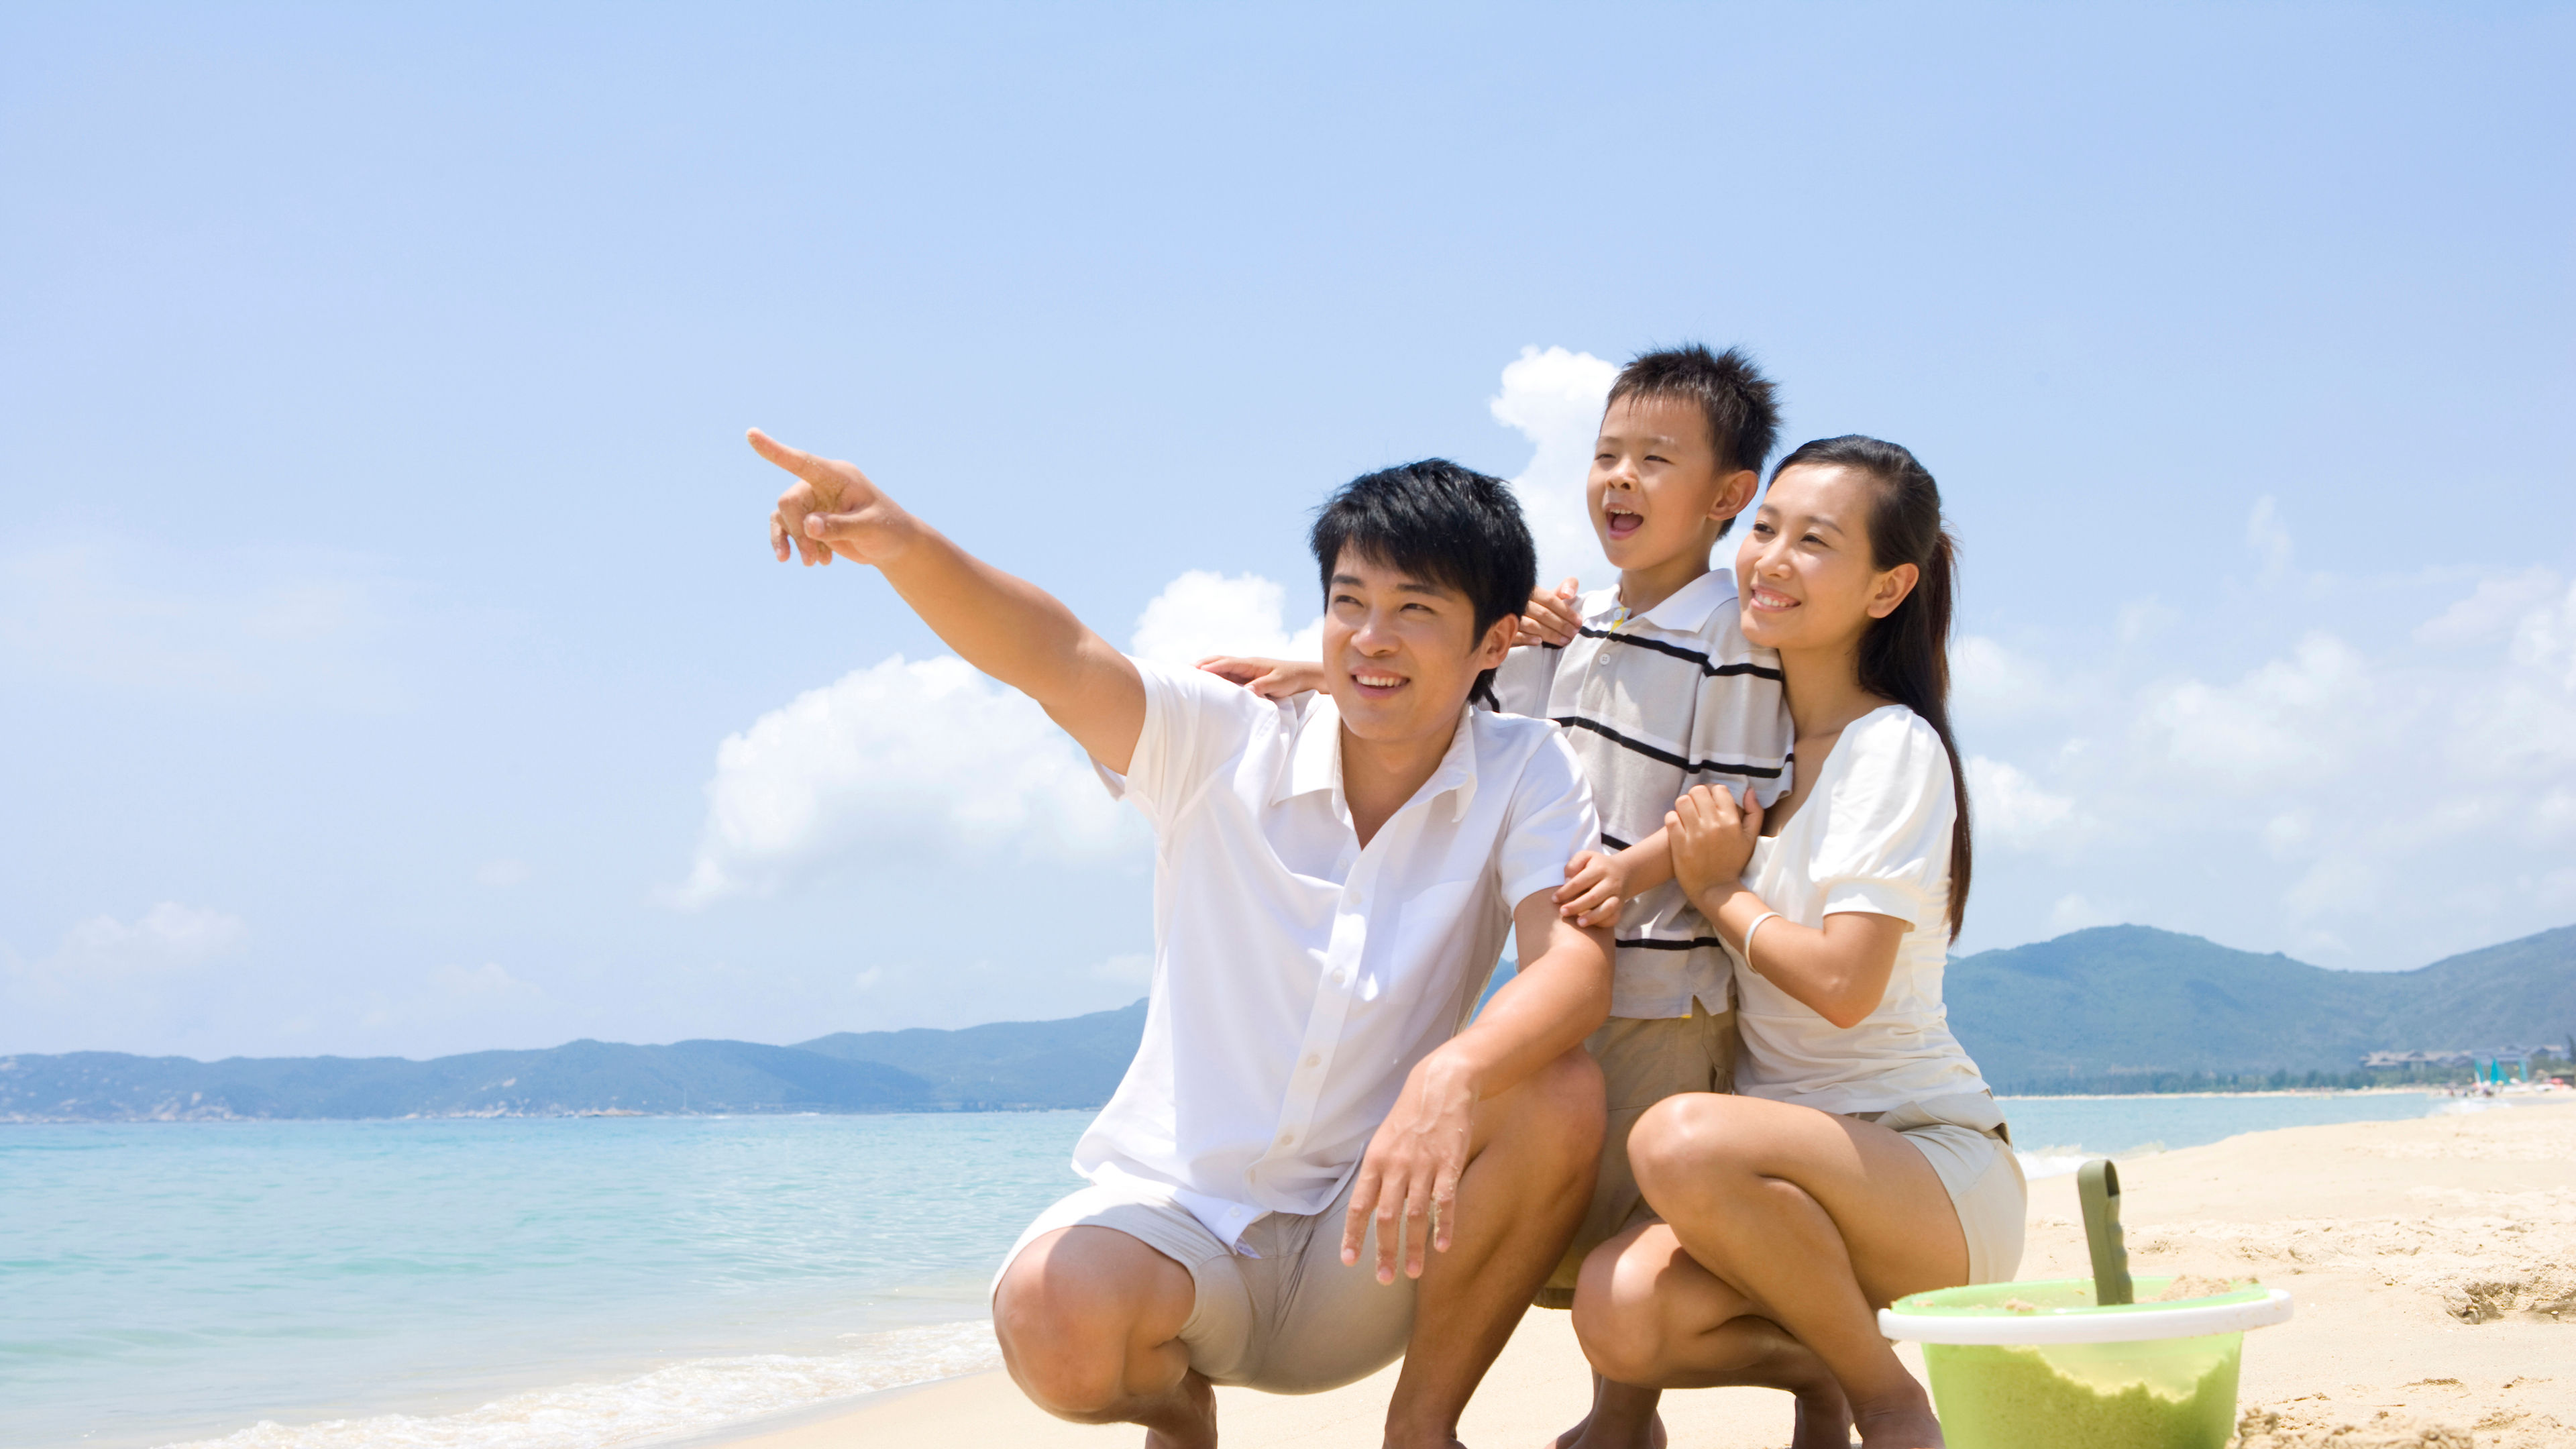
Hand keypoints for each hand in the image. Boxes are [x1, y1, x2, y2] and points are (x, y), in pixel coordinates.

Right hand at [753, 429, 913, 567]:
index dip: (775, 450)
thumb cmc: (889, 529)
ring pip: (783, 517)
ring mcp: (813, 502)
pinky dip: (798, 547)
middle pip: (789, 502)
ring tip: (813, 564)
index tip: (751, 434)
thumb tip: (808, 525)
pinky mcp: (809, 520)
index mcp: (838, 476)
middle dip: (796, 532)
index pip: (802, 461)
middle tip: (811, 560)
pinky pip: (788, 530)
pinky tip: (821, 561)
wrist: (894, 546)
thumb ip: (840, 526)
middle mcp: (820, 484)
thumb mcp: (869, 528)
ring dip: (794, 542)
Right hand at [1196, 655, 1323, 700]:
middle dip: (1202, 664)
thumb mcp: (1278, 684)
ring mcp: (1245, 670)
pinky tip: (1207, 683)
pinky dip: (1215, 676)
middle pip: (1219, 661)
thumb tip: (1245, 692)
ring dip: (1206, 669)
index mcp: (1251, 663)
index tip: (1197, 671)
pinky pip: (1227, 674)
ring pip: (1221, 666)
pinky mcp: (1247, 677)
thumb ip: (1262, 687)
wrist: (1303, 675)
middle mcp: (1245, 664)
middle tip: (1183, 670)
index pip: (1227, 663)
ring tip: (1188, 675)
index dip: (1212, 667)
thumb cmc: (1291, 678)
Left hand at [1342, 1055, 1476, 1283]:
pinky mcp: (1449, 1162)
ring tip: (1412, 1273)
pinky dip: (1444, 1225)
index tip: (1349, 1260)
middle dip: (1384, 1251)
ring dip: (1414, 1246)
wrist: (1440, 1085)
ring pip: (1416, 1214)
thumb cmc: (1409, 1115)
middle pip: (1387, 1217)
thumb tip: (1367, 1209)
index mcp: (1375, 1161)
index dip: (1353, 1234)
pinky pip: (1445, 1200)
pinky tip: (1443, 1246)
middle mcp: (1396, 1165)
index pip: (1359, 1205)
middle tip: (1384, 1279)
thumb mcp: (1383, 1140)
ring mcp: (1424, 1165)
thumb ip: (1377, 1175)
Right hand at [1515, 576, 1582, 647]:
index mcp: (1530, 590)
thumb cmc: (1537, 606)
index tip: (1579, 622)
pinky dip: (1528, 638)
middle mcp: (1518, 601)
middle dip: (1561, 625)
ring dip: (1549, 634)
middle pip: (1543, 614)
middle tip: (1574, 634)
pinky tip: (1539, 642)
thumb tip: (1570, 593)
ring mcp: (1508, 615)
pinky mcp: (1501, 629)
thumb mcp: (1550, 594)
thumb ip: (1566, 587)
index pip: (1550, 600)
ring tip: (1564, 641)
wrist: (1511, 615)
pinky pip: (1515, 634)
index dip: (1566, 611)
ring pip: (1531, 625)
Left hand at [1554, 849, 1626, 928]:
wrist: (1624, 872)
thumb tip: (1567, 881)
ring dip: (1593, 917)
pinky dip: (1604, 922)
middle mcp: (1610, 883)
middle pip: (1593, 896)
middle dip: (1576, 906)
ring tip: (1579, 923)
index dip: (1565, 891)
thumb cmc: (1597, 865)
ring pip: (1608, 908)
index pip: (1580, 882)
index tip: (1554, 899)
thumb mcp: (1585, 857)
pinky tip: (1591, 924)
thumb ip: (1573, 865)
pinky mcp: (1620, 906)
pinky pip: (1614, 917)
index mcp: (1599, 869)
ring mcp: (1617, 895)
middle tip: (1562, 912)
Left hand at [1667, 784, 1761, 904]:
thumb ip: (1755, 813)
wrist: (1716, 889)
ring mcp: (1695, 833)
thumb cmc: (1733, 863)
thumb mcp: (1750, 839)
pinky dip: (1672, 818)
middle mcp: (1713, 824)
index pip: (1719, 789)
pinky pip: (1671, 818)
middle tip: (1696, 807)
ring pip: (1682, 801)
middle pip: (1698, 791)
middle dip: (1696, 796)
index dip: (1713, 792)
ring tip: (1686, 814)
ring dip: (1683, 805)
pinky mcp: (1679, 842)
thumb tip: (1749, 790)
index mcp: (1731, 821)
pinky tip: (1678, 825)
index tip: (1710, 801)